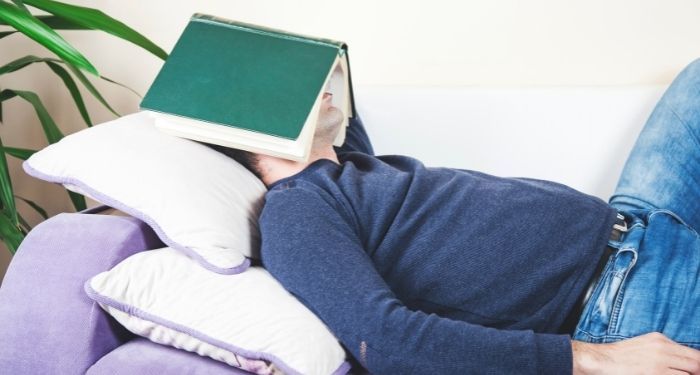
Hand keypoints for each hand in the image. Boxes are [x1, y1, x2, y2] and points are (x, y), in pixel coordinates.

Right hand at [572, 332, 699, 373]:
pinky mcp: (655, 374)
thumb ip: (664, 351)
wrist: (599, 361)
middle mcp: (662, 348)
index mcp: (660, 339)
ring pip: (688, 374)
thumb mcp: (644, 347)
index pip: (694, 354)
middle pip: (695, 364)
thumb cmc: (619, 358)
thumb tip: (685, 364)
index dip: (697, 367)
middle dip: (694, 373)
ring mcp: (659, 362)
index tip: (694, 372)